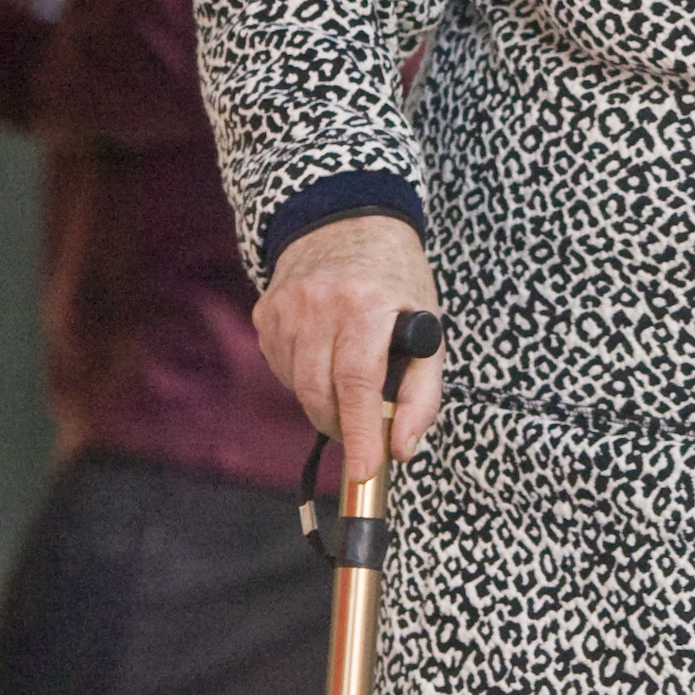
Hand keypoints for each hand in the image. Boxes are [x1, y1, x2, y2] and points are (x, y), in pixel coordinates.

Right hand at [256, 213, 448, 485]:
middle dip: (342, 426)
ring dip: (325, 402)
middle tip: (363, 434)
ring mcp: (285, 307)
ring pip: (298, 386)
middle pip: (319, 392)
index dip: (360, 432)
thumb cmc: (396, 284)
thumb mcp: (429, 333)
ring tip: (349, 380)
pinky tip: (325, 356)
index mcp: (365, 304)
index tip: (364, 470)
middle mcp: (318, 303)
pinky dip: (306, 379)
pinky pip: (283, 368)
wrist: (346, 224)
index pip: (357, 382)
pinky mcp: (265, 313)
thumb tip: (402, 449)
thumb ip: (422, 396)